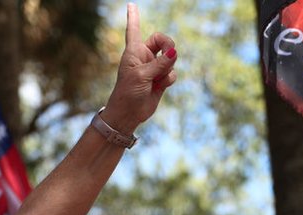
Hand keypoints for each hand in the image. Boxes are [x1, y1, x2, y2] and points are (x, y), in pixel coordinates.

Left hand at [103, 3, 177, 133]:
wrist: (128, 114)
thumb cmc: (127, 93)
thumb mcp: (142, 76)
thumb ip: (160, 63)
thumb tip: (174, 52)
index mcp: (133, 52)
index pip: (133, 30)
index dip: (133, 17)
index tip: (130, 4)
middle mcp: (144, 57)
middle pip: (162, 40)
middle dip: (168, 45)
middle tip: (170, 54)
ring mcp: (153, 67)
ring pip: (171, 58)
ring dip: (167, 69)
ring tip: (155, 80)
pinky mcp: (161, 78)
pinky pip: (172, 73)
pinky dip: (168, 79)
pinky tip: (159, 87)